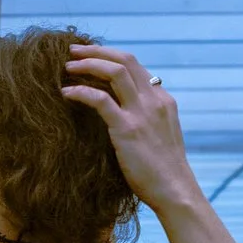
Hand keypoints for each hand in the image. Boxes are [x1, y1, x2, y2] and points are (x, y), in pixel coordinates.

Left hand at [60, 43, 200, 221]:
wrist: (175, 191)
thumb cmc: (164, 171)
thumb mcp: (161, 135)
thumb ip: (147, 118)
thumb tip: (123, 112)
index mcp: (163, 100)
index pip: (136, 66)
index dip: (110, 57)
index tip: (91, 57)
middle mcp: (154, 100)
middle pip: (125, 60)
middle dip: (96, 51)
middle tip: (73, 51)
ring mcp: (142, 113)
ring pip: (115, 71)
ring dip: (88, 64)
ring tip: (67, 67)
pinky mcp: (127, 129)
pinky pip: (100, 100)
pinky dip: (81, 92)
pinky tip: (67, 93)